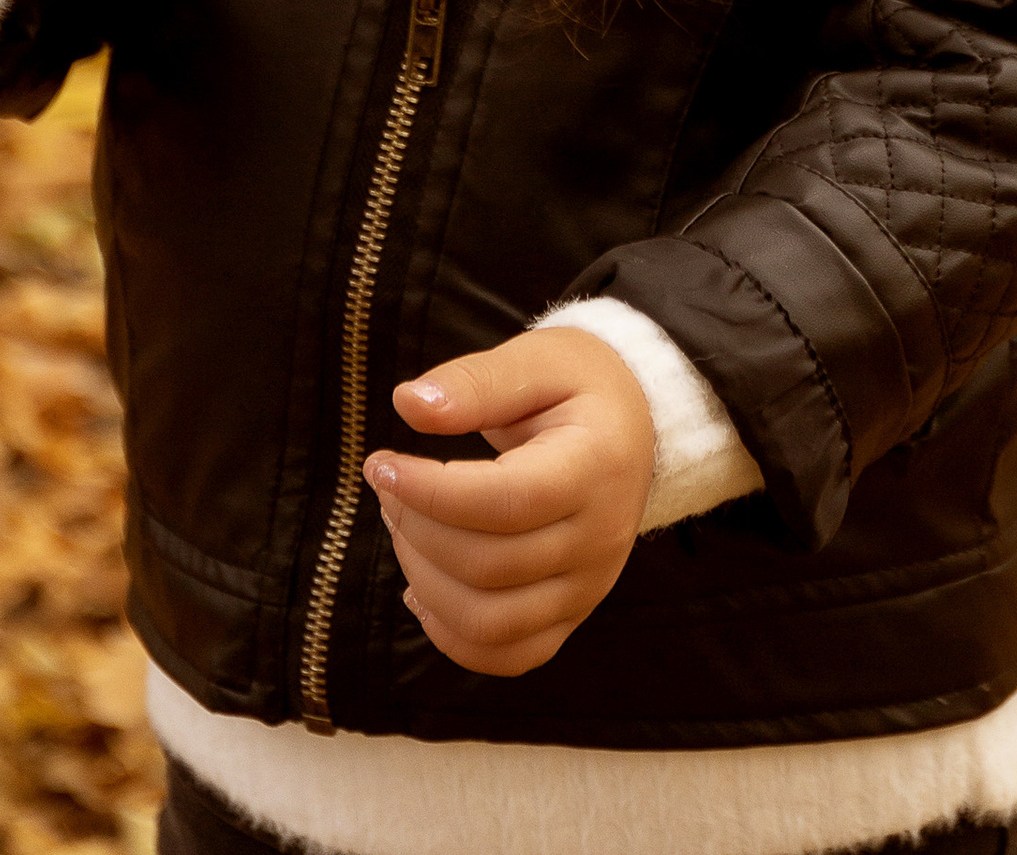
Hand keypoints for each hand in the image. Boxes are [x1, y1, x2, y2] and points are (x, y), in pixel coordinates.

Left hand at [368, 326, 654, 677]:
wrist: (636, 424)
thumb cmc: (578, 384)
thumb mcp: (537, 360)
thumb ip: (476, 382)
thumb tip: (407, 404)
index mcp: (596, 466)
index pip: (506, 502)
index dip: (431, 492)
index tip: (380, 465)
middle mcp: (599, 538)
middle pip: (490, 566)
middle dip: (417, 529)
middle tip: (388, 485)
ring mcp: (589, 587)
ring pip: (491, 622)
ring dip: (425, 582)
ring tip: (404, 528)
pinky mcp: (573, 614)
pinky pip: (509, 656)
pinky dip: (453, 637)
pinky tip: (422, 589)